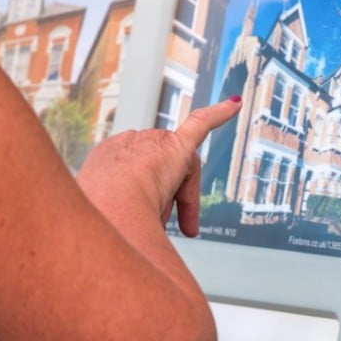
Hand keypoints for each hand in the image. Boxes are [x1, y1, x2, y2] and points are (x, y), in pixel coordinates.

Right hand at [77, 97, 241, 235]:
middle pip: (159, 174)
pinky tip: (236, 105)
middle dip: (168, 203)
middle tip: (178, 230)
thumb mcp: (110, 219)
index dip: (150, 199)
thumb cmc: (107, 221)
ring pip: (177, 175)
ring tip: (187, 225)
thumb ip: (130, 218)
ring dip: (184, 201)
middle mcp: (125, 144)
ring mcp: (150, 142)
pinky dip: (220, 114)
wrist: (109, 206)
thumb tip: (148, 236)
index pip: (136, 174)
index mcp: (104, 159)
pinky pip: (201, 124)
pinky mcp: (177, 146)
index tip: (151, 218)